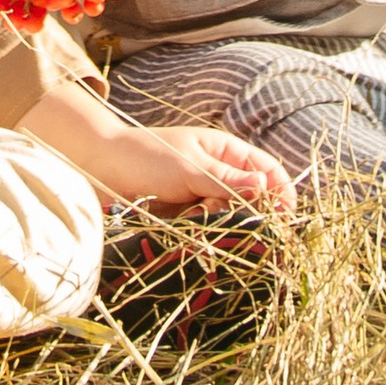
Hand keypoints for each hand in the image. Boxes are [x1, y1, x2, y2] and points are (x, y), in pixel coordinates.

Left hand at [93, 122, 297, 214]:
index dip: (281, 192)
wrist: (101, 170)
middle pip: (256, 200)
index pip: (269, 171)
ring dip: (222, 223)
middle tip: (226, 215)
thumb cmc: (144, 156)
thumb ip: (225, 180)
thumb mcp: (188, 166)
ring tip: (196, 216)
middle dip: (249, 212)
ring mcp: (205, 198)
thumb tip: (264, 187)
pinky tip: (187, 226)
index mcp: (226, 151)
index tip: (285, 215)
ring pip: (233, 219)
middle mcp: (220, 175)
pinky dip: (205, 232)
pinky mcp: (190, 218)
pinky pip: (210, 231)